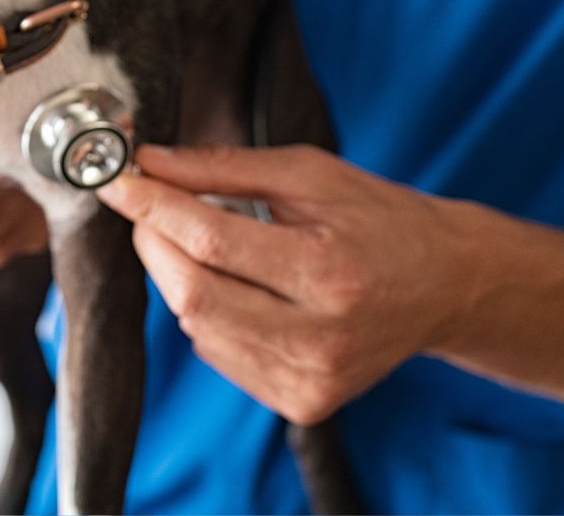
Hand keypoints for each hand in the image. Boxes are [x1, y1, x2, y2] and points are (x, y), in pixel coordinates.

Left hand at [98, 143, 459, 424]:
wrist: (444, 284)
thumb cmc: (381, 217)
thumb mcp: (311, 173)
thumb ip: (226, 168)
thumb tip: (152, 160)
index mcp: (330, 270)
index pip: (213, 241)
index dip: (154, 207)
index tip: (119, 179)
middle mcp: (321, 337)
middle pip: (194, 295)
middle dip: (154, 243)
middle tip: (146, 204)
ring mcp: (310, 380)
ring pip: (198, 329)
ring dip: (176, 277)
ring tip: (192, 237)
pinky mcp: (301, 402)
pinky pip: (219, 354)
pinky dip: (205, 312)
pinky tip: (229, 282)